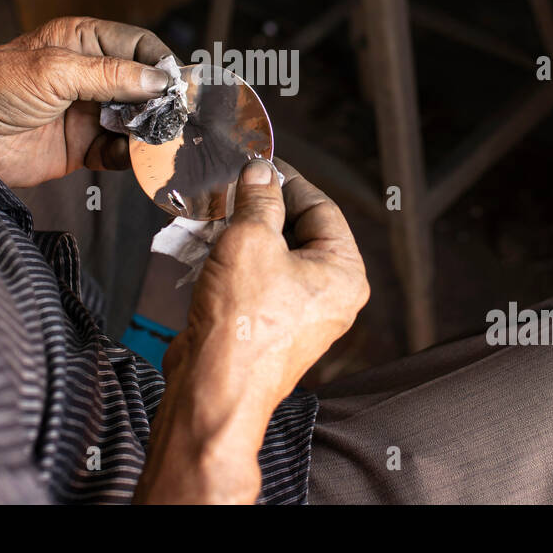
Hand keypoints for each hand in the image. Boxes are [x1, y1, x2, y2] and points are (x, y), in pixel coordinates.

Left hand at [0, 16, 175, 186]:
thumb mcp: (55, 71)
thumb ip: (110, 75)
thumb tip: (156, 81)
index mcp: (82, 41)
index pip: (137, 44)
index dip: (160, 62)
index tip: (177, 83)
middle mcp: (89, 75)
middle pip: (143, 84)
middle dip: (161, 100)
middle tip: (176, 115)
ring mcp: (88, 111)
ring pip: (136, 119)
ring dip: (149, 130)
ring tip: (158, 139)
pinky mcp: (82, 146)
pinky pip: (119, 151)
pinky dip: (131, 157)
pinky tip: (133, 157)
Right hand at [136, 159, 367, 502]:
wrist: (214, 386)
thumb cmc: (242, 326)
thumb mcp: (250, 239)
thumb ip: (259, 199)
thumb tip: (260, 174)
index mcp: (344, 272)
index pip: (322, 207)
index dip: (286, 181)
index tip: (259, 165)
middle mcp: (331, 296)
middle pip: (299, 231)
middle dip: (261, 210)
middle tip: (232, 191)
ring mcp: (302, 315)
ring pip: (275, 256)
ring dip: (242, 235)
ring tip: (215, 219)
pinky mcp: (271, 328)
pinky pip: (258, 282)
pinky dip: (235, 263)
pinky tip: (208, 252)